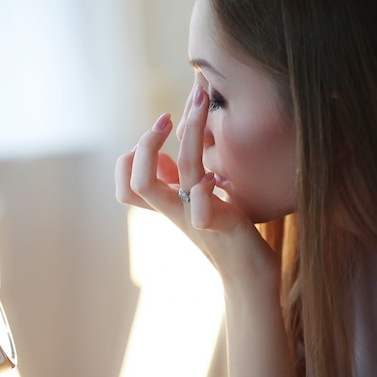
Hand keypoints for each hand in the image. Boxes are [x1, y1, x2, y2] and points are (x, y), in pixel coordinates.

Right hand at [115, 85, 279, 286]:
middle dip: (147, 143)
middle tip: (165, 117)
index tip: (157, 133)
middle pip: (137, 184)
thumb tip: (161, 157)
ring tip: (200, 102)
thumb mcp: (195, 201)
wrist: (250, 275)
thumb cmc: (225, 234)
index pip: (126, 186)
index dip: (130, 158)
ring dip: (191, 133)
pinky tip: (217, 176)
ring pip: (181, 175)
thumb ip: (175, 182)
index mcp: (168, 204)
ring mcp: (196, 219)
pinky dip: (204, 190)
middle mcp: (176, 211)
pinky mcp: (221, 227)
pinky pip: (201, 211)